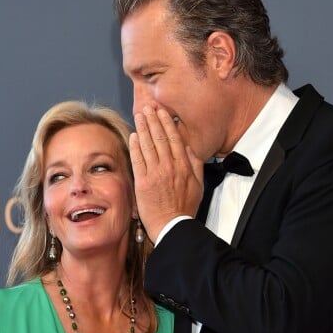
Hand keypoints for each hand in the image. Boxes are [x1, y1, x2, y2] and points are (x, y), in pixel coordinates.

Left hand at [130, 106, 203, 241]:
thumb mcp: (199, 185)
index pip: (174, 138)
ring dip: (143, 128)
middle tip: (147, 107)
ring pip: (148, 145)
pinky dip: (135, 146)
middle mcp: (170, 166)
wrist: (173, 225)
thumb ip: (195, 164)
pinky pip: (138, 160)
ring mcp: (155, 174)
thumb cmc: (185, 207)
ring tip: (139, 116)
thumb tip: (189, 148)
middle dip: (153, 120)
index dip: (167, 123)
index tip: (162, 112)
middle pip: (159, 138)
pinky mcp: (143, 182)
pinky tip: (133, 136)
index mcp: (184, 166)